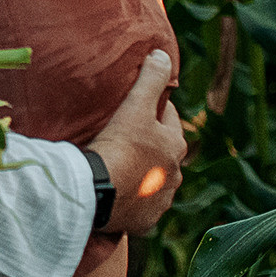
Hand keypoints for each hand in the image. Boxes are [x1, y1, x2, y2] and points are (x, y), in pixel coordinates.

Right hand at [87, 50, 183, 236]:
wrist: (100, 192)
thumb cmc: (120, 145)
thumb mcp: (135, 105)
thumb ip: (150, 79)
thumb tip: (162, 54)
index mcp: (175, 147)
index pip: (169, 121)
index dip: (154, 110)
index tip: (138, 106)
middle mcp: (174, 176)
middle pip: (163, 154)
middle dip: (150, 146)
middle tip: (124, 138)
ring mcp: (159, 201)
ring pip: (154, 183)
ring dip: (142, 176)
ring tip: (119, 169)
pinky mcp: (144, 222)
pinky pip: (140, 209)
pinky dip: (132, 202)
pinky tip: (117, 196)